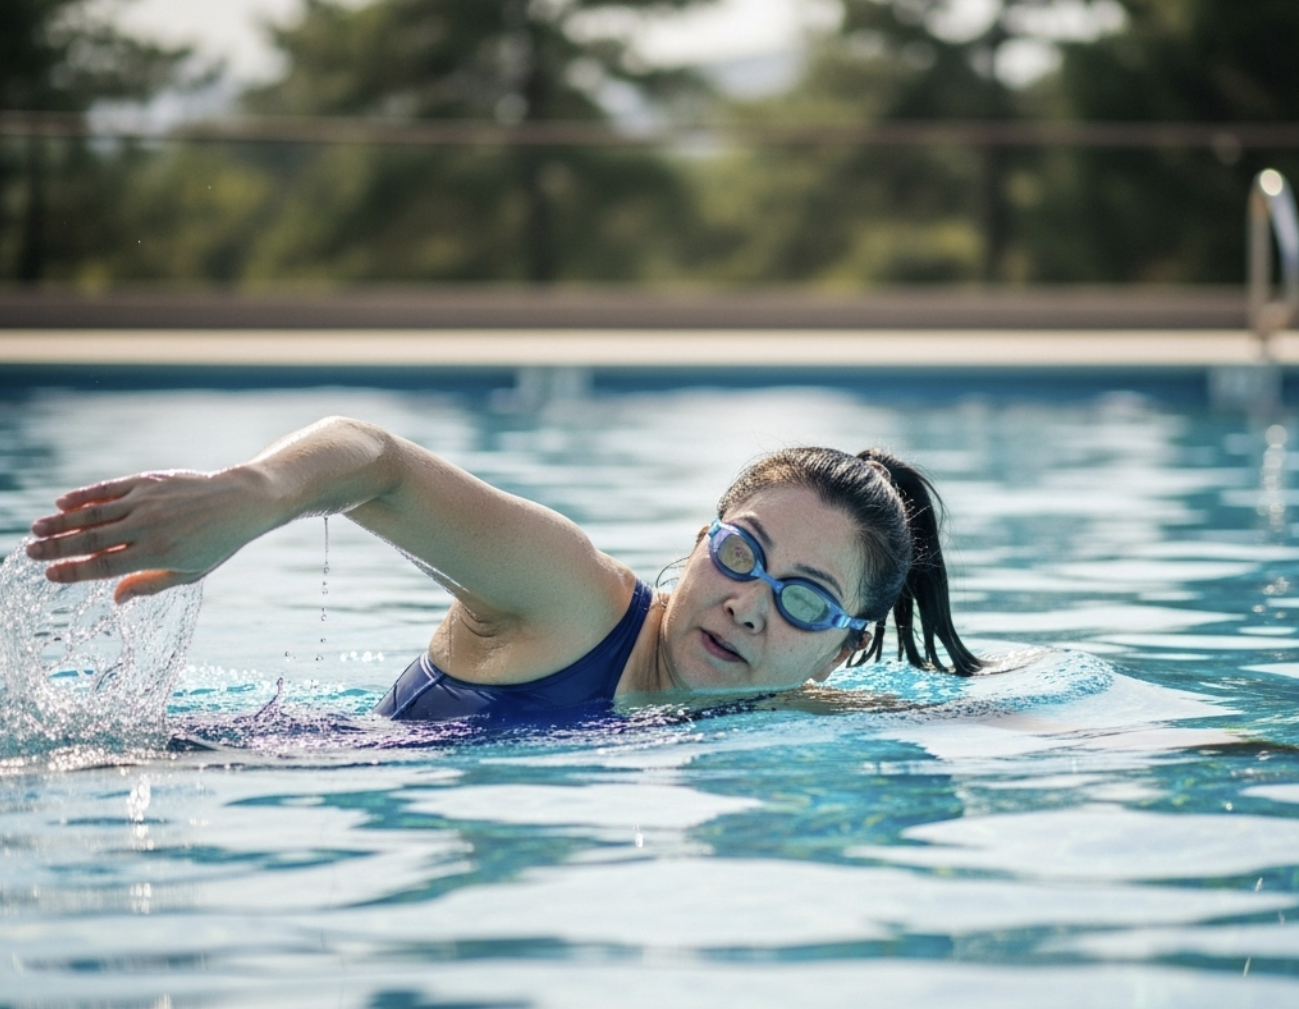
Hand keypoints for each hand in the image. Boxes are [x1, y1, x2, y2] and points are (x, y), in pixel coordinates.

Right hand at [26, 468, 268, 603]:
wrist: (239, 501)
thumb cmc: (216, 543)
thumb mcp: (190, 572)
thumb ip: (150, 584)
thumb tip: (114, 599)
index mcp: (158, 554)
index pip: (105, 565)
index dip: (74, 571)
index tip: (49, 575)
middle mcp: (148, 527)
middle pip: (92, 539)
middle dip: (57, 547)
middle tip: (29, 552)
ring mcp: (146, 502)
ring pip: (94, 512)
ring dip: (62, 521)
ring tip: (36, 529)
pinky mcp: (148, 482)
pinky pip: (109, 489)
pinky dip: (84, 495)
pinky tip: (62, 503)